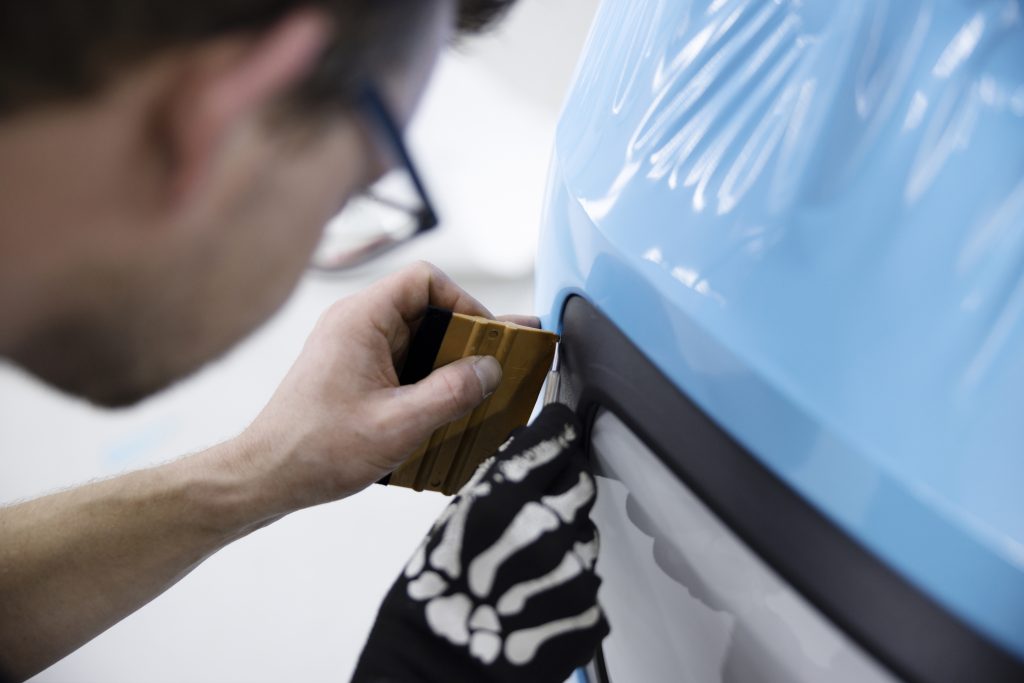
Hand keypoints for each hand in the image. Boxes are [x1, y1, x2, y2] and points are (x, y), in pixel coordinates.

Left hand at [239, 261, 534, 513]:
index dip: (464, 302)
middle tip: (496, 369)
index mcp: (361, 319)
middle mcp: (356, 324)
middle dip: (465, 340)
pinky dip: (429, 381)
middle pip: (427, 310)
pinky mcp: (355, 372)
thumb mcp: (397, 425)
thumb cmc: (316, 449)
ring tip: (477, 395)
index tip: (487, 339)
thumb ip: (451, 393)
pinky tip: (446, 412)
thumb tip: (491, 369)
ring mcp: (354, 348)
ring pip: (418, 340)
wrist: (267, 476)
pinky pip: (404, 363)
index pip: (425, 281)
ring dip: (448, 365)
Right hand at [353, 404, 608, 682]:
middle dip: (563, 485)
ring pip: (586, 533)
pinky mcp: (588, 611)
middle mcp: (545, 532)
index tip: (557, 429)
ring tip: (526, 566)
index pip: (554, 441)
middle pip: (579, 483)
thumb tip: (523, 455)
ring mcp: (573, 574)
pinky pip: (588, 580)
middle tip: (538, 504)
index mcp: (503, 502)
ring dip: (566, 539)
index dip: (556, 432)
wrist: (440, 673)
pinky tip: (535, 598)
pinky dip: (568, 583)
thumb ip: (494, 487)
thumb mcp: (449, 527)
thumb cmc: (431, 606)